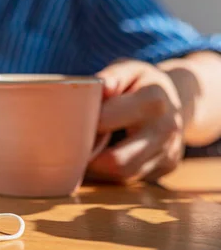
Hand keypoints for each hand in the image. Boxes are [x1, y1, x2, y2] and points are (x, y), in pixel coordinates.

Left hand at [87, 59, 184, 182]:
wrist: (178, 97)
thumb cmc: (140, 83)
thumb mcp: (129, 70)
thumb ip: (113, 76)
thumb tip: (101, 87)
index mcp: (153, 100)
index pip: (105, 122)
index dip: (82, 125)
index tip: (71, 124)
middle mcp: (165, 129)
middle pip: (117, 162)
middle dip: (91, 158)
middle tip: (76, 147)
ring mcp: (169, 151)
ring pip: (124, 176)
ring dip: (100, 169)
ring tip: (91, 151)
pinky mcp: (167, 166)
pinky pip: (132, 180)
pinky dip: (114, 173)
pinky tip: (108, 156)